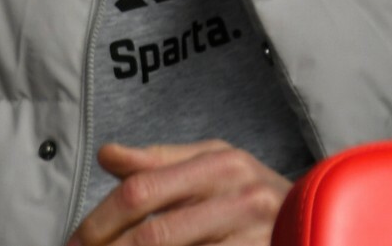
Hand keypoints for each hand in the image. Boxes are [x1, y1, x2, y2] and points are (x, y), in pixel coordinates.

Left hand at [68, 140, 291, 245]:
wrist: (315, 217)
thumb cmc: (250, 191)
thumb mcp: (211, 162)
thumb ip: (158, 161)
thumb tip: (107, 155)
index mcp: (219, 163)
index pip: (142, 190)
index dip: (100, 220)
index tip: (76, 241)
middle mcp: (238, 198)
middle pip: (153, 234)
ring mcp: (250, 238)